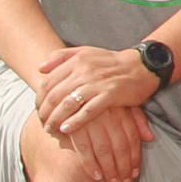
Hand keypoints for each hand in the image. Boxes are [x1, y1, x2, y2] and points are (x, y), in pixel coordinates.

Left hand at [36, 45, 161, 142]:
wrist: (142, 65)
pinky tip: (66, 129)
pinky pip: (88, 111)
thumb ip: (61, 56)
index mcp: (76, 61)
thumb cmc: (111, 62)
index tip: (38, 110)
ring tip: (50, 130)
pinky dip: (75, 121)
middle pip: (55, 94)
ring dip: (56, 119)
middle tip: (42, 124)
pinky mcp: (111, 95)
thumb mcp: (85, 52)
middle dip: (45, 112)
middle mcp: (84, 71)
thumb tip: (40, 68)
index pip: (49, 82)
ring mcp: (97, 83)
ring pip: (68, 104)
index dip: (39, 98)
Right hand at [47, 100, 154, 181]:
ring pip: (104, 150)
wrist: (72, 82)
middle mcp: (108, 117)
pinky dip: (89, 163)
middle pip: (120, 147)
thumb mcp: (123, 103)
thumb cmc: (102, 96)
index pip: (132, 139)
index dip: (135, 158)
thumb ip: (138, 120)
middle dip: (123, 168)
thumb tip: (150, 139)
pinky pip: (83, 148)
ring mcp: (91, 121)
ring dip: (109, 169)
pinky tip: (95, 175)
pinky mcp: (74, 125)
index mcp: (122, 111)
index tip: (135, 174)